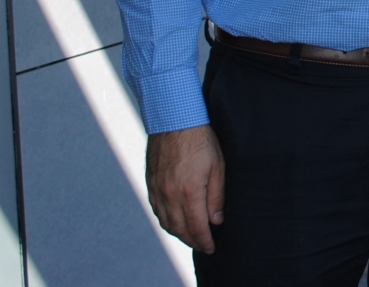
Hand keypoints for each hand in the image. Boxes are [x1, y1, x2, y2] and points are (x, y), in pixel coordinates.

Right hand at [147, 125, 224, 252]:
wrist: (174, 120)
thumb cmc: (201, 141)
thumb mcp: (217, 167)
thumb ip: (216, 196)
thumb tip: (215, 220)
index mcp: (189, 192)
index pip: (196, 227)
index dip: (204, 240)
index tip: (210, 248)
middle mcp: (170, 195)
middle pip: (179, 229)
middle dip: (192, 240)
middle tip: (202, 245)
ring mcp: (157, 190)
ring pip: (166, 222)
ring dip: (178, 233)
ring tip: (190, 237)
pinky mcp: (150, 184)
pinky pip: (157, 210)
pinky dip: (166, 221)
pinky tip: (174, 221)